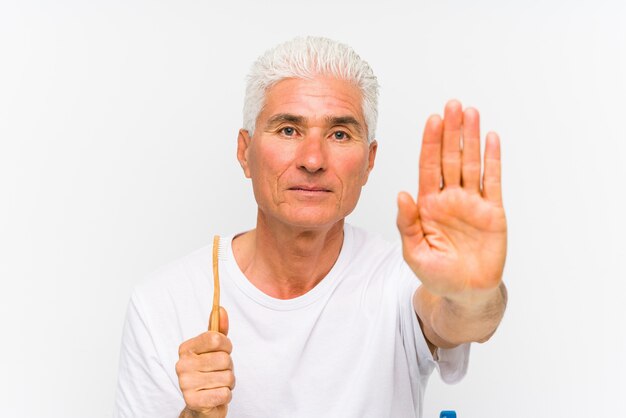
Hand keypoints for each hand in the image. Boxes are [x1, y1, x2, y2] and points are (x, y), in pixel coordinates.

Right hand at [176, 307, 233, 417]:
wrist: (202, 404)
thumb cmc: (210, 371)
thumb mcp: (215, 349)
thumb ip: (218, 329)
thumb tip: (221, 309)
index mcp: (186, 349)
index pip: (215, 338)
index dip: (227, 346)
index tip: (224, 351)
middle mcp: (182, 365)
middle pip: (224, 359)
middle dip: (229, 367)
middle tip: (219, 372)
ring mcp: (185, 384)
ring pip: (227, 377)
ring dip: (229, 382)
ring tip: (218, 384)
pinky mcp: (193, 401)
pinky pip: (224, 393)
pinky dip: (225, 395)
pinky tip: (216, 395)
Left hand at [397, 100, 506, 301]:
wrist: (465, 292)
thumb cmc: (437, 274)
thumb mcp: (414, 251)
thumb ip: (407, 223)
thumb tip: (401, 194)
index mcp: (428, 205)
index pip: (428, 167)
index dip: (430, 143)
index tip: (432, 120)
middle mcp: (450, 198)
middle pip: (450, 158)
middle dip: (450, 132)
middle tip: (451, 105)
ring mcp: (472, 203)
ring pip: (471, 163)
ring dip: (471, 138)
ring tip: (470, 113)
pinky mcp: (493, 212)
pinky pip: (493, 181)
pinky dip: (493, 160)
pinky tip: (492, 138)